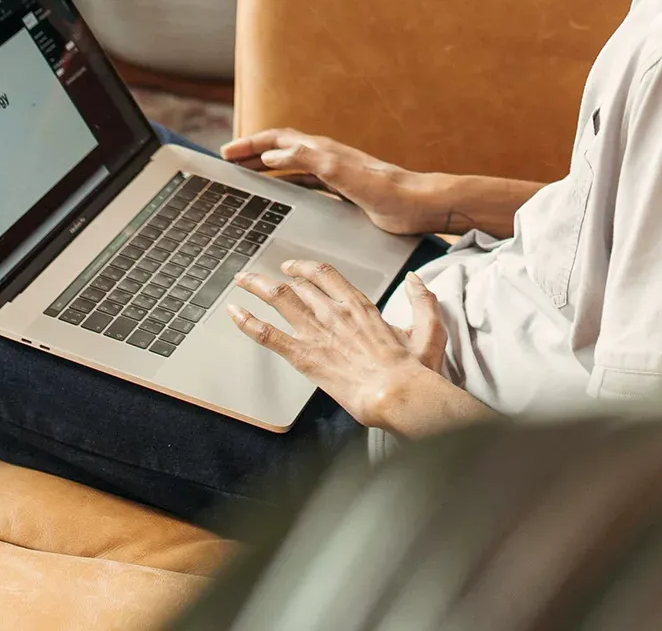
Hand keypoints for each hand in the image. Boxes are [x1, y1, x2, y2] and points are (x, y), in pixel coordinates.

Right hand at [222, 129, 443, 234]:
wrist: (421, 204)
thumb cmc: (389, 192)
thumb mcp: (345, 176)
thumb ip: (310, 162)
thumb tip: (274, 155)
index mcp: (325, 151)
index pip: (279, 140)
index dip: (251, 144)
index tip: (227, 152)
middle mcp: (327, 157)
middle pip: (281, 148)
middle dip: (253, 151)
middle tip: (227, 159)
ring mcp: (335, 172)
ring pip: (291, 164)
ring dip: (266, 165)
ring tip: (245, 173)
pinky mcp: (343, 189)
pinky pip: (305, 181)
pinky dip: (285, 182)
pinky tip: (281, 192)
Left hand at [229, 261, 462, 432]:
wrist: (396, 394)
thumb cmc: (413, 369)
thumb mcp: (428, 330)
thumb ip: (423, 301)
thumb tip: (416, 281)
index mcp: (359, 305)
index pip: (325, 274)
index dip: (304, 268)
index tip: (292, 267)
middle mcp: (334, 312)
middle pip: (297, 284)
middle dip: (274, 276)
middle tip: (257, 276)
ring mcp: (317, 332)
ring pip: (280, 299)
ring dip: (256, 286)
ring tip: (241, 280)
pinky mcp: (305, 356)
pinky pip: (269, 334)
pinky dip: (248, 322)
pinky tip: (234, 313)